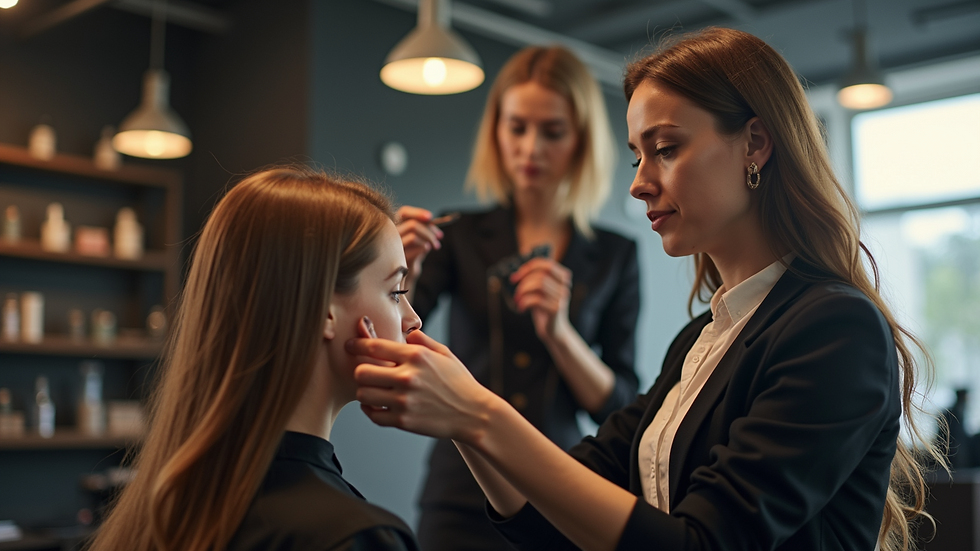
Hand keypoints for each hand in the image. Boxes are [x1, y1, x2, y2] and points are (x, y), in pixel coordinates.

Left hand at [347, 330, 498, 441]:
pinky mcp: (403, 421)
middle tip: (367, 374)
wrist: (473, 414)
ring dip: (365, 392)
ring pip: (363, 394)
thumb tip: (407, 333)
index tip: (350, 346)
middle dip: (361, 372)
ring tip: (373, 391)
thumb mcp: (445, 354)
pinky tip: (377, 405)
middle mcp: (408, 377)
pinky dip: (371, 410)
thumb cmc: (458, 382)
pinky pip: (373, 415)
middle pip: (362, 372)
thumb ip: (422, 341)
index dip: (357, 344)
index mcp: (416, 356)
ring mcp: (404, 401)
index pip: (375, 346)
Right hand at [396, 206, 442, 283]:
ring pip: (413, 235)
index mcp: (396, 226)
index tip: (430, 217)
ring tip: (436, 246)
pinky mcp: (396, 257)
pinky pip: (413, 249)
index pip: (404, 212)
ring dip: (429, 238)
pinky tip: (427, 249)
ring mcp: (393, 246)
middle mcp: (391, 234)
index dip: (418, 212)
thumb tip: (432, 221)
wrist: (403, 276)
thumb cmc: (411, 255)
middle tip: (440, 236)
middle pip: (412, 224)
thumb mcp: (419, 241)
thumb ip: (424, 230)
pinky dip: (423, 247)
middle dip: (429, 230)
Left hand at [510, 258, 572, 342]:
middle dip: (524, 282)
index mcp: (563, 277)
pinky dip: (524, 302)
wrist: (553, 331)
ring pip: (539, 284)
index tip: (515, 277)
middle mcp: (565, 286)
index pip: (546, 264)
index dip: (528, 267)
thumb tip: (516, 274)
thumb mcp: (539, 291)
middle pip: (541, 275)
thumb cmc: (544, 309)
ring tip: (517, 300)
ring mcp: (562, 297)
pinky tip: (521, 308)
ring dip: (523, 291)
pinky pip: (537, 299)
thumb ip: (533, 280)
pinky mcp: (556, 309)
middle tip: (516, 293)